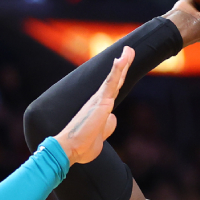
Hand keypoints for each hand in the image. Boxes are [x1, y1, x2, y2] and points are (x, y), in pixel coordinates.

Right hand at [54, 47, 132, 164]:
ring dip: (122, 64)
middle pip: (115, 80)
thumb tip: (112, 118)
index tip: (124, 63)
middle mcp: (98, 100)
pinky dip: (116, 71)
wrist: (71, 150)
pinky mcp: (101, 102)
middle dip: (123, 65)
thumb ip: (107, 126)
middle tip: (129, 50)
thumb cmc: (82, 146)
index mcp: (99, 108)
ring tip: (128, 50)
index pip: (113, 89)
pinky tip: (121, 60)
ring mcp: (99, 100)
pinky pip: (110, 83)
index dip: (120, 76)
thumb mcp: (100, 136)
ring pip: (114, 78)